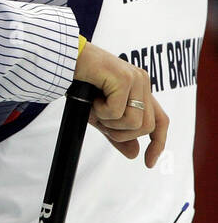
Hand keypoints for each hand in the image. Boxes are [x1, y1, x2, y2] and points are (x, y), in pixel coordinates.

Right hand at [74, 41, 167, 166]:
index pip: (160, 121)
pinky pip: (117, 112)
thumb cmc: (78, 82)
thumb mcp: (98, 114)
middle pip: (146, 126)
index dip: (158, 143)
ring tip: (95, 108)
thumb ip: (116, 132)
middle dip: (121, 133)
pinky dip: (100, 112)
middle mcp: (142, 82)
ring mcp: (135, 79)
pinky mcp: (124, 78)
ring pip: (134, 122)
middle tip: (100, 123)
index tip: (147, 162)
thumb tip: (134, 153)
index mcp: (139, 89)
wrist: (62, 59)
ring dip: (110, 123)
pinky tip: (92, 99)